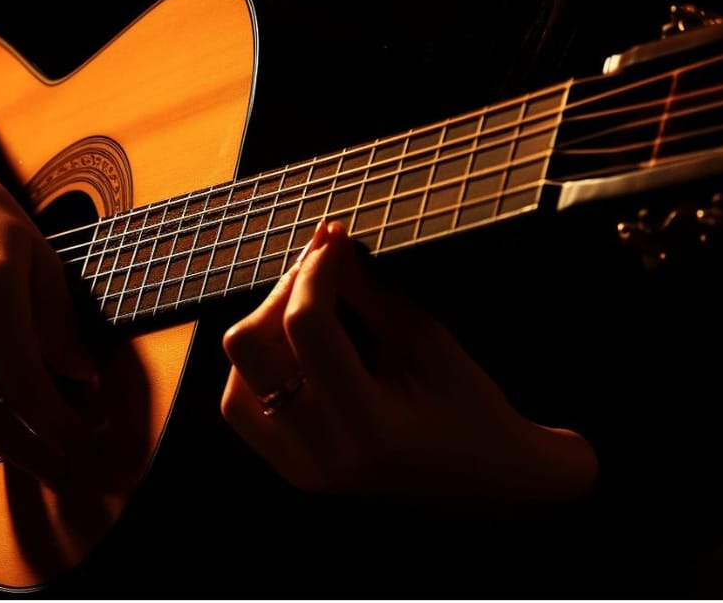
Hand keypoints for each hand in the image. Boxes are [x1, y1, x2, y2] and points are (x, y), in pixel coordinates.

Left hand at [221, 220, 597, 511]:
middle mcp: (323, 455)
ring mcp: (302, 470)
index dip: (314, 270)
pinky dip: (261, 369)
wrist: (486, 484)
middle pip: (249, 350)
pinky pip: (246, 410)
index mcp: (368, 426)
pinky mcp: (294, 471)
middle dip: (281, 294)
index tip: (333, 238)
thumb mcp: (427, 342)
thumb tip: (328, 247)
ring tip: (309, 308)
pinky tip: (296, 349)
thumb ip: (369, 294)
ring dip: (263, 332)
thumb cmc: (470, 412)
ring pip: (235, 383)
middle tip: (319, 269)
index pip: (308, 327)